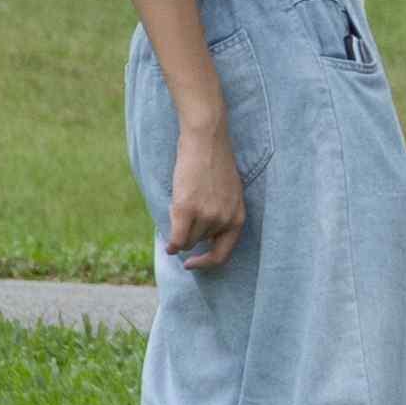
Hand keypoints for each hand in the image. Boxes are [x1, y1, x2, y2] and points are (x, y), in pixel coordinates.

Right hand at [164, 118, 245, 270]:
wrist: (206, 141)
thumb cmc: (215, 164)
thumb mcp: (229, 194)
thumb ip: (222, 216)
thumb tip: (202, 240)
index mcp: (238, 217)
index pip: (223, 254)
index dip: (206, 263)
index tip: (192, 263)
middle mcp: (224, 220)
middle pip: (199, 244)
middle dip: (190, 234)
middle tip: (186, 214)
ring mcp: (206, 216)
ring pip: (187, 240)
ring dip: (180, 231)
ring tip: (182, 206)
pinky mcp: (187, 209)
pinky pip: (177, 239)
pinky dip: (171, 244)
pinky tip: (168, 244)